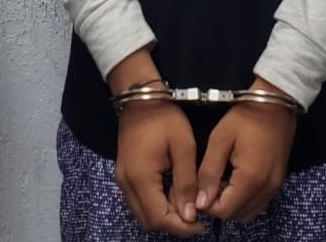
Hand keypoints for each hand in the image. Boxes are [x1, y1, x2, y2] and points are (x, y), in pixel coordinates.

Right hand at [109, 50, 203, 236]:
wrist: (142, 99)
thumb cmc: (165, 118)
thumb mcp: (184, 148)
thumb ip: (186, 183)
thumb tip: (190, 214)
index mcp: (141, 177)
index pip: (159, 218)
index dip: (181, 227)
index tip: (202, 223)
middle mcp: (126, 183)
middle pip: (148, 221)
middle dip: (173, 225)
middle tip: (197, 217)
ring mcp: (122, 180)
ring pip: (142, 214)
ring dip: (165, 216)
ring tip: (188, 206)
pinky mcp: (125, 175)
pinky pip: (139, 201)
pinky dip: (156, 206)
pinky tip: (174, 196)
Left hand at [196, 78, 296, 222]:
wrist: (275, 106)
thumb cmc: (245, 118)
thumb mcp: (220, 140)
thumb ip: (208, 172)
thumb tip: (199, 202)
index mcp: (251, 178)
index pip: (224, 211)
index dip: (207, 205)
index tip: (198, 188)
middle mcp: (266, 188)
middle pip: (236, 215)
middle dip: (218, 206)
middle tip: (208, 184)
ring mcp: (275, 187)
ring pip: (248, 213)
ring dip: (231, 205)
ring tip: (220, 182)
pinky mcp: (278, 183)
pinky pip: (258, 204)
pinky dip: (244, 201)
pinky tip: (234, 182)